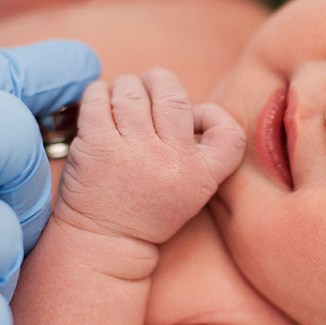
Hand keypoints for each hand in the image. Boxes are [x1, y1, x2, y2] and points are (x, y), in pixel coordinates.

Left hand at [56, 68, 244, 243]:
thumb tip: (184, 102)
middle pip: (171, 94)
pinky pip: (98, 98)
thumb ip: (196, 149)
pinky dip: (98, 93)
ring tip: (120, 99)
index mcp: (200, 176)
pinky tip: (100, 102)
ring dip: (125, 88)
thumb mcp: (189, 189)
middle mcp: (170, 162)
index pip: (228, 130)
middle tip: (148, 87)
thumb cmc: (146, 210)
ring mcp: (132, 152)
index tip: (194, 118)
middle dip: (158, 82)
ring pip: (132, 91)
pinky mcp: (97, 146)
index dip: (212, 113)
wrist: (104, 243)